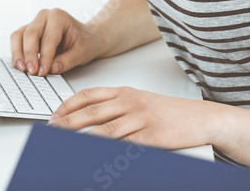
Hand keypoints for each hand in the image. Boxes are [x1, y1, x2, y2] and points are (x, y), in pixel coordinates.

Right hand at [9, 8, 103, 75]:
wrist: (86, 37)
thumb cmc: (85, 41)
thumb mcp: (82, 52)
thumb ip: (67, 61)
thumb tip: (52, 69)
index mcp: (59, 17)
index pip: (48, 38)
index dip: (44, 57)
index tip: (42, 71)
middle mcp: (44, 16)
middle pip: (30, 34)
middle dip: (29, 55)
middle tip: (32, 72)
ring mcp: (35, 23)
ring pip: (19, 36)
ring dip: (18, 54)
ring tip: (22, 69)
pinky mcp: (28, 31)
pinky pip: (17, 40)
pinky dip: (17, 53)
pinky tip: (20, 66)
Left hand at [47, 86, 218, 150]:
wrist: (199, 118)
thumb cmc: (168, 112)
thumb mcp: (140, 102)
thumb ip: (115, 107)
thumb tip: (87, 120)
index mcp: (125, 92)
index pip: (89, 95)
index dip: (68, 105)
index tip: (54, 116)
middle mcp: (130, 102)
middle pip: (91, 112)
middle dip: (67, 123)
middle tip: (50, 132)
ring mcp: (140, 119)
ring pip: (104, 130)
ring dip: (81, 139)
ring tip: (63, 147)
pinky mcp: (150, 136)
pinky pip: (124, 146)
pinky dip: (107, 152)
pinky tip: (94, 157)